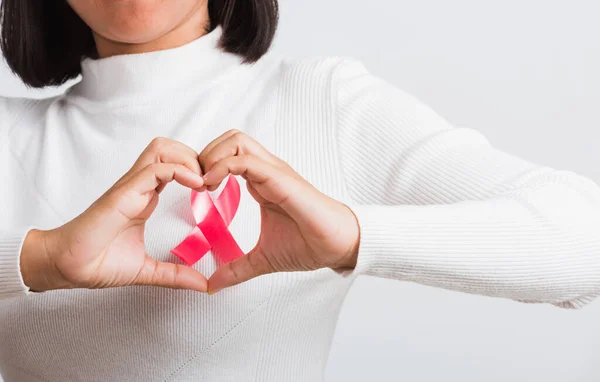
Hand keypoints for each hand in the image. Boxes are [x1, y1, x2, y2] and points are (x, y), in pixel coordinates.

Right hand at [20, 138, 208, 292]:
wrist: (66, 266)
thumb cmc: (97, 262)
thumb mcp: (147, 270)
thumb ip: (175, 275)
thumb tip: (202, 284)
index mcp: (145, 198)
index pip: (173, 166)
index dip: (196, 170)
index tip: (213, 189)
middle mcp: (139, 187)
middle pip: (169, 148)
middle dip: (195, 156)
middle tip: (212, 180)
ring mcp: (131, 187)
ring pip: (162, 149)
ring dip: (188, 159)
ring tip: (203, 181)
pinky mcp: (124, 192)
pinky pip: (155, 168)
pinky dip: (179, 171)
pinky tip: (195, 185)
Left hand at [198, 129, 360, 293]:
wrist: (338, 246)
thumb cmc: (309, 244)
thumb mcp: (262, 259)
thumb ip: (236, 269)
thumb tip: (211, 286)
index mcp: (262, 181)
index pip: (228, 154)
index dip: (206, 166)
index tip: (194, 192)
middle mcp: (267, 170)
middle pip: (230, 138)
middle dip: (205, 154)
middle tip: (195, 183)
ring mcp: (274, 171)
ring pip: (236, 141)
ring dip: (212, 157)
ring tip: (203, 184)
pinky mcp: (281, 179)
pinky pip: (246, 161)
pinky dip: (223, 167)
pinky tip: (212, 187)